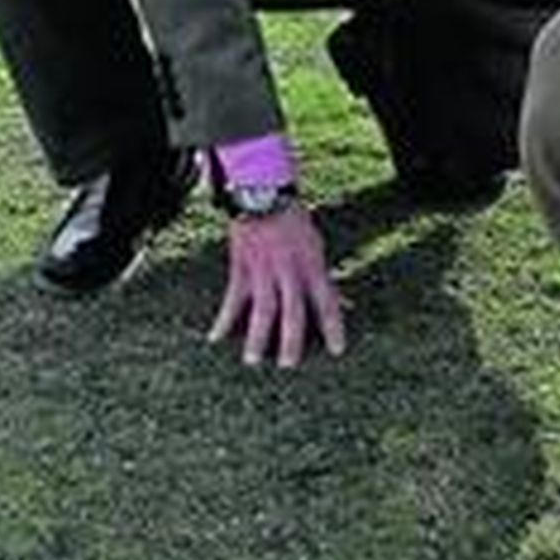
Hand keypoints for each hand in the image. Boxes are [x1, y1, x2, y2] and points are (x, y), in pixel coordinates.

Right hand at [207, 203, 346, 367]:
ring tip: (253, 360)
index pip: (327, 302)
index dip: (334, 327)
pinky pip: (233, 297)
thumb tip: (343, 301)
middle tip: (289, 365)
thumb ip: (324, 276)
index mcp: (312, 265)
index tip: (338, 351)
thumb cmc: (294, 220)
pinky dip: (224, 318)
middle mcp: (289, 271)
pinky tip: (216, 337)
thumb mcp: (316, 245)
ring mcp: (264, 270)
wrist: (263, 193)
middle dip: (291, 340)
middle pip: (293, 312)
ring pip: (262, 308)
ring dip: (257, 336)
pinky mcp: (241, 267)